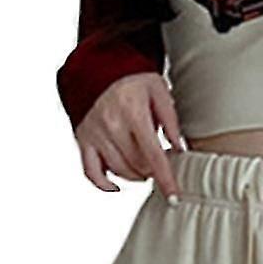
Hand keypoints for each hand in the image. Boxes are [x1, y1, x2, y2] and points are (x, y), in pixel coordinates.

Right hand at [74, 73, 183, 198]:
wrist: (98, 66)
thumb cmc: (132, 78)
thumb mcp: (158, 90)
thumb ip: (170, 120)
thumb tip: (180, 148)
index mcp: (132, 112)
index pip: (152, 155)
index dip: (165, 178)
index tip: (174, 197)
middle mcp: (110, 124)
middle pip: (137, 165)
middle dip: (153, 170)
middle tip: (159, 163)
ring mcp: (94, 133)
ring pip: (118, 171)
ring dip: (135, 175)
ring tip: (144, 167)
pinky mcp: (82, 139)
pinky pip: (91, 172)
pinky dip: (104, 184)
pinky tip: (117, 185)